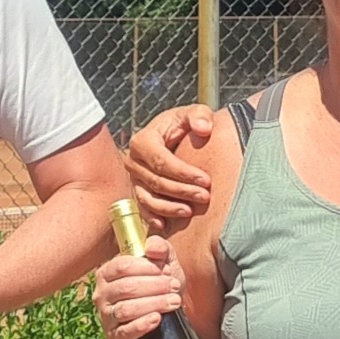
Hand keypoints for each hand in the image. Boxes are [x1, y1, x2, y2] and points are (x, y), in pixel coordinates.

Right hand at [92, 239, 180, 338]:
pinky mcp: (114, 337)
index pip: (122, 266)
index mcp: (107, 273)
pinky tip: (157, 318)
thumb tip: (152, 248)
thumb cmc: (158, 288)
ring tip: (173, 302)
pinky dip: (142, 325)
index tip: (167, 270)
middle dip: (155, 286)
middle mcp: (102, 294)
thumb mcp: (163, 264)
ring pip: (126, 309)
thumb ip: (160, 248)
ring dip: (154, 304)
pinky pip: (126, 331)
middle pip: (126, 287)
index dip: (147, 267)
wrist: (160, 321)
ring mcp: (106, 316)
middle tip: (174, 286)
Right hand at [128, 105, 215, 227]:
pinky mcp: (137, 192)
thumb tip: (204, 128)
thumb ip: (199, 115)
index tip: (206, 180)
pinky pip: (142, 209)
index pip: (162, 160)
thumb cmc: (181, 126)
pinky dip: (153, 217)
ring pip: (148, 198)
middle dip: (181, 191)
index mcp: (143, 140)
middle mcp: (133, 161)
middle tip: (204, 196)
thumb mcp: (192, 114)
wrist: (171, 138)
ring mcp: (133, 179)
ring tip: (189, 211)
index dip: (184, 172)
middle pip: (156, 181)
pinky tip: (165, 225)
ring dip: (168, 207)